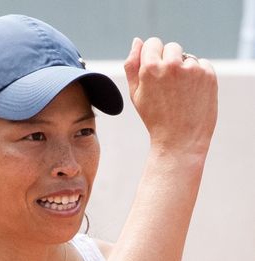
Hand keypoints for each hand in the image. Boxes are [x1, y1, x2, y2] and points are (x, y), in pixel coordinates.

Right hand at [124, 37, 217, 155]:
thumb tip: (137, 41)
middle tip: (168, 85)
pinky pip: (202, 64)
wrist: (179, 139)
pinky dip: (198, 75)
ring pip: (187, 57)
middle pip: (171, 46)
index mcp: (150, 68)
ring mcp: (192, 69)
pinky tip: (192, 93)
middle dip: (169, 60)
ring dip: (184, 68)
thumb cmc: (154, 117)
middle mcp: (172, 65)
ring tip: (180, 92)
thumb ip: (132, 65)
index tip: (154, 71)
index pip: (152, 42)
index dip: (152, 56)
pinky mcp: (208, 75)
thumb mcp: (135, 93)